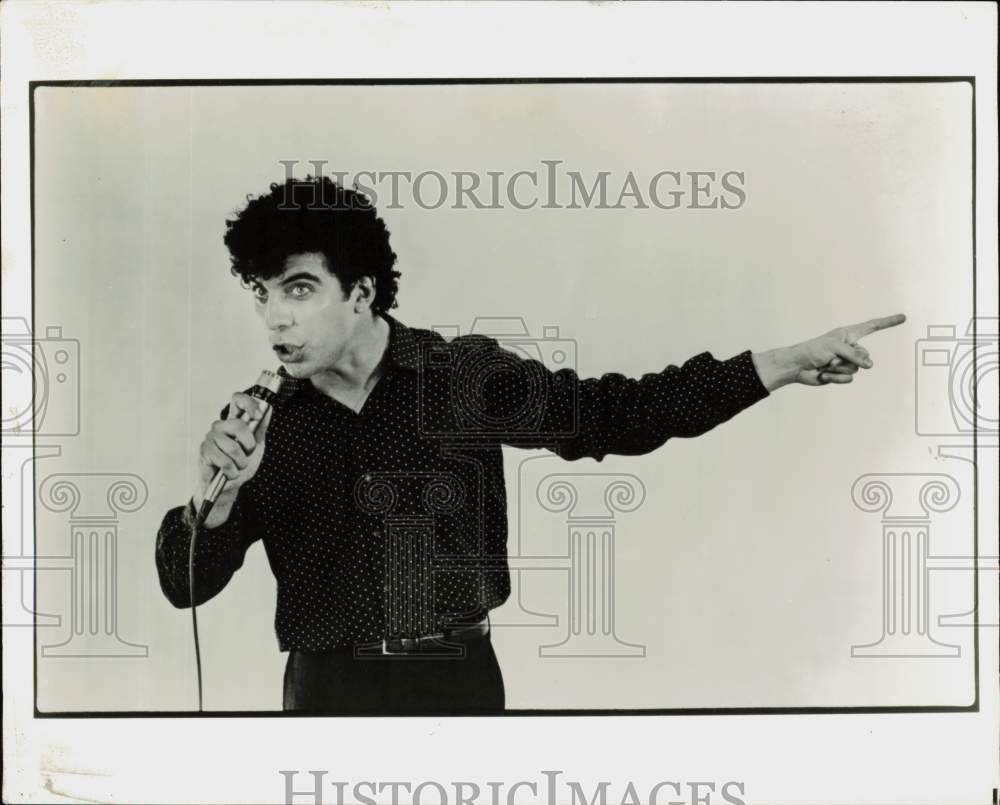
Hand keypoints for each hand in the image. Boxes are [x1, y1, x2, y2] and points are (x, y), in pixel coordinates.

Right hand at [193, 391, 272, 512]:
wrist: (227, 486)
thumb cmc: (240, 464)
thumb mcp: (256, 446)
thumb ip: (260, 428)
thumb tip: (268, 409)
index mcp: (233, 422)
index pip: (237, 400)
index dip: (249, 403)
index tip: (258, 415)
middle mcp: (220, 427)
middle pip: (238, 425)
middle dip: (249, 445)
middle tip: (247, 454)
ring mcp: (210, 438)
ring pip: (233, 447)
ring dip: (241, 463)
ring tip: (237, 466)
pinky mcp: (204, 452)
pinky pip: (225, 461)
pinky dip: (232, 472)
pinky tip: (229, 472)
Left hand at [792, 313, 906, 385]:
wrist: (797, 367)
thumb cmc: (813, 350)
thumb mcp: (835, 347)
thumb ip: (855, 355)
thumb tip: (869, 366)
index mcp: (848, 334)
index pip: (872, 327)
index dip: (888, 322)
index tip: (903, 317)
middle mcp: (849, 347)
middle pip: (865, 356)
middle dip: (848, 359)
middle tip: (830, 357)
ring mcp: (845, 362)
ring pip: (856, 369)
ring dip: (839, 369)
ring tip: (826, 365)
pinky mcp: (840, 375)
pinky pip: (848, 379)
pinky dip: (836, 378)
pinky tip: (824, 374)